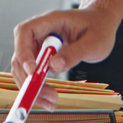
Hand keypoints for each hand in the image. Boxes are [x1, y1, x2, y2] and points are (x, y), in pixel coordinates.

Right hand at [8, 5, 122, 110]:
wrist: (101, 23)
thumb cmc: (98, 28)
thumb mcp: (93, 42)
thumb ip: (74, 53)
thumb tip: (54, 66)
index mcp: (51, 20)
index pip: (25, 32)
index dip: (24, 52)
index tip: (32, 72)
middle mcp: (41, 32)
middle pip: (21, 54)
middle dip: (28, 78)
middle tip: (42, 95)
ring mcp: (40, 44)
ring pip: (24, 68)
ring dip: (32, 87)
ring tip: (50, 102)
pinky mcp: (42, 56)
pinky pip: (33, 73)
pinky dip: (38, 88)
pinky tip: (48, 99)